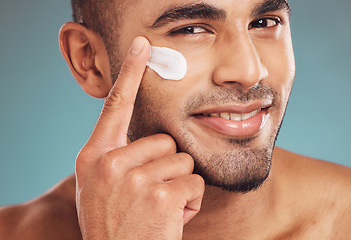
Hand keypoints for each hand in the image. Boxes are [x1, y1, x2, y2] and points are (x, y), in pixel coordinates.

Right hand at [75, 37, 204, 239]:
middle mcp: (109, 162)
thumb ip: (117, 155)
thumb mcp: (101, 186)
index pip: (115, 105)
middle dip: (167, 166)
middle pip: (164, 140)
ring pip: (182, 160)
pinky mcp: (159, 195)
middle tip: (151, 194)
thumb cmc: (115, 223)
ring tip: (159, 207)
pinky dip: (190, 201)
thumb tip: (150, 136)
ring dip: (178, 184)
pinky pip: (193, 182)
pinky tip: (170, 218)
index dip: (131, 73)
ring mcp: (133, 178)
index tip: (142, 47)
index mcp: (94, 156)